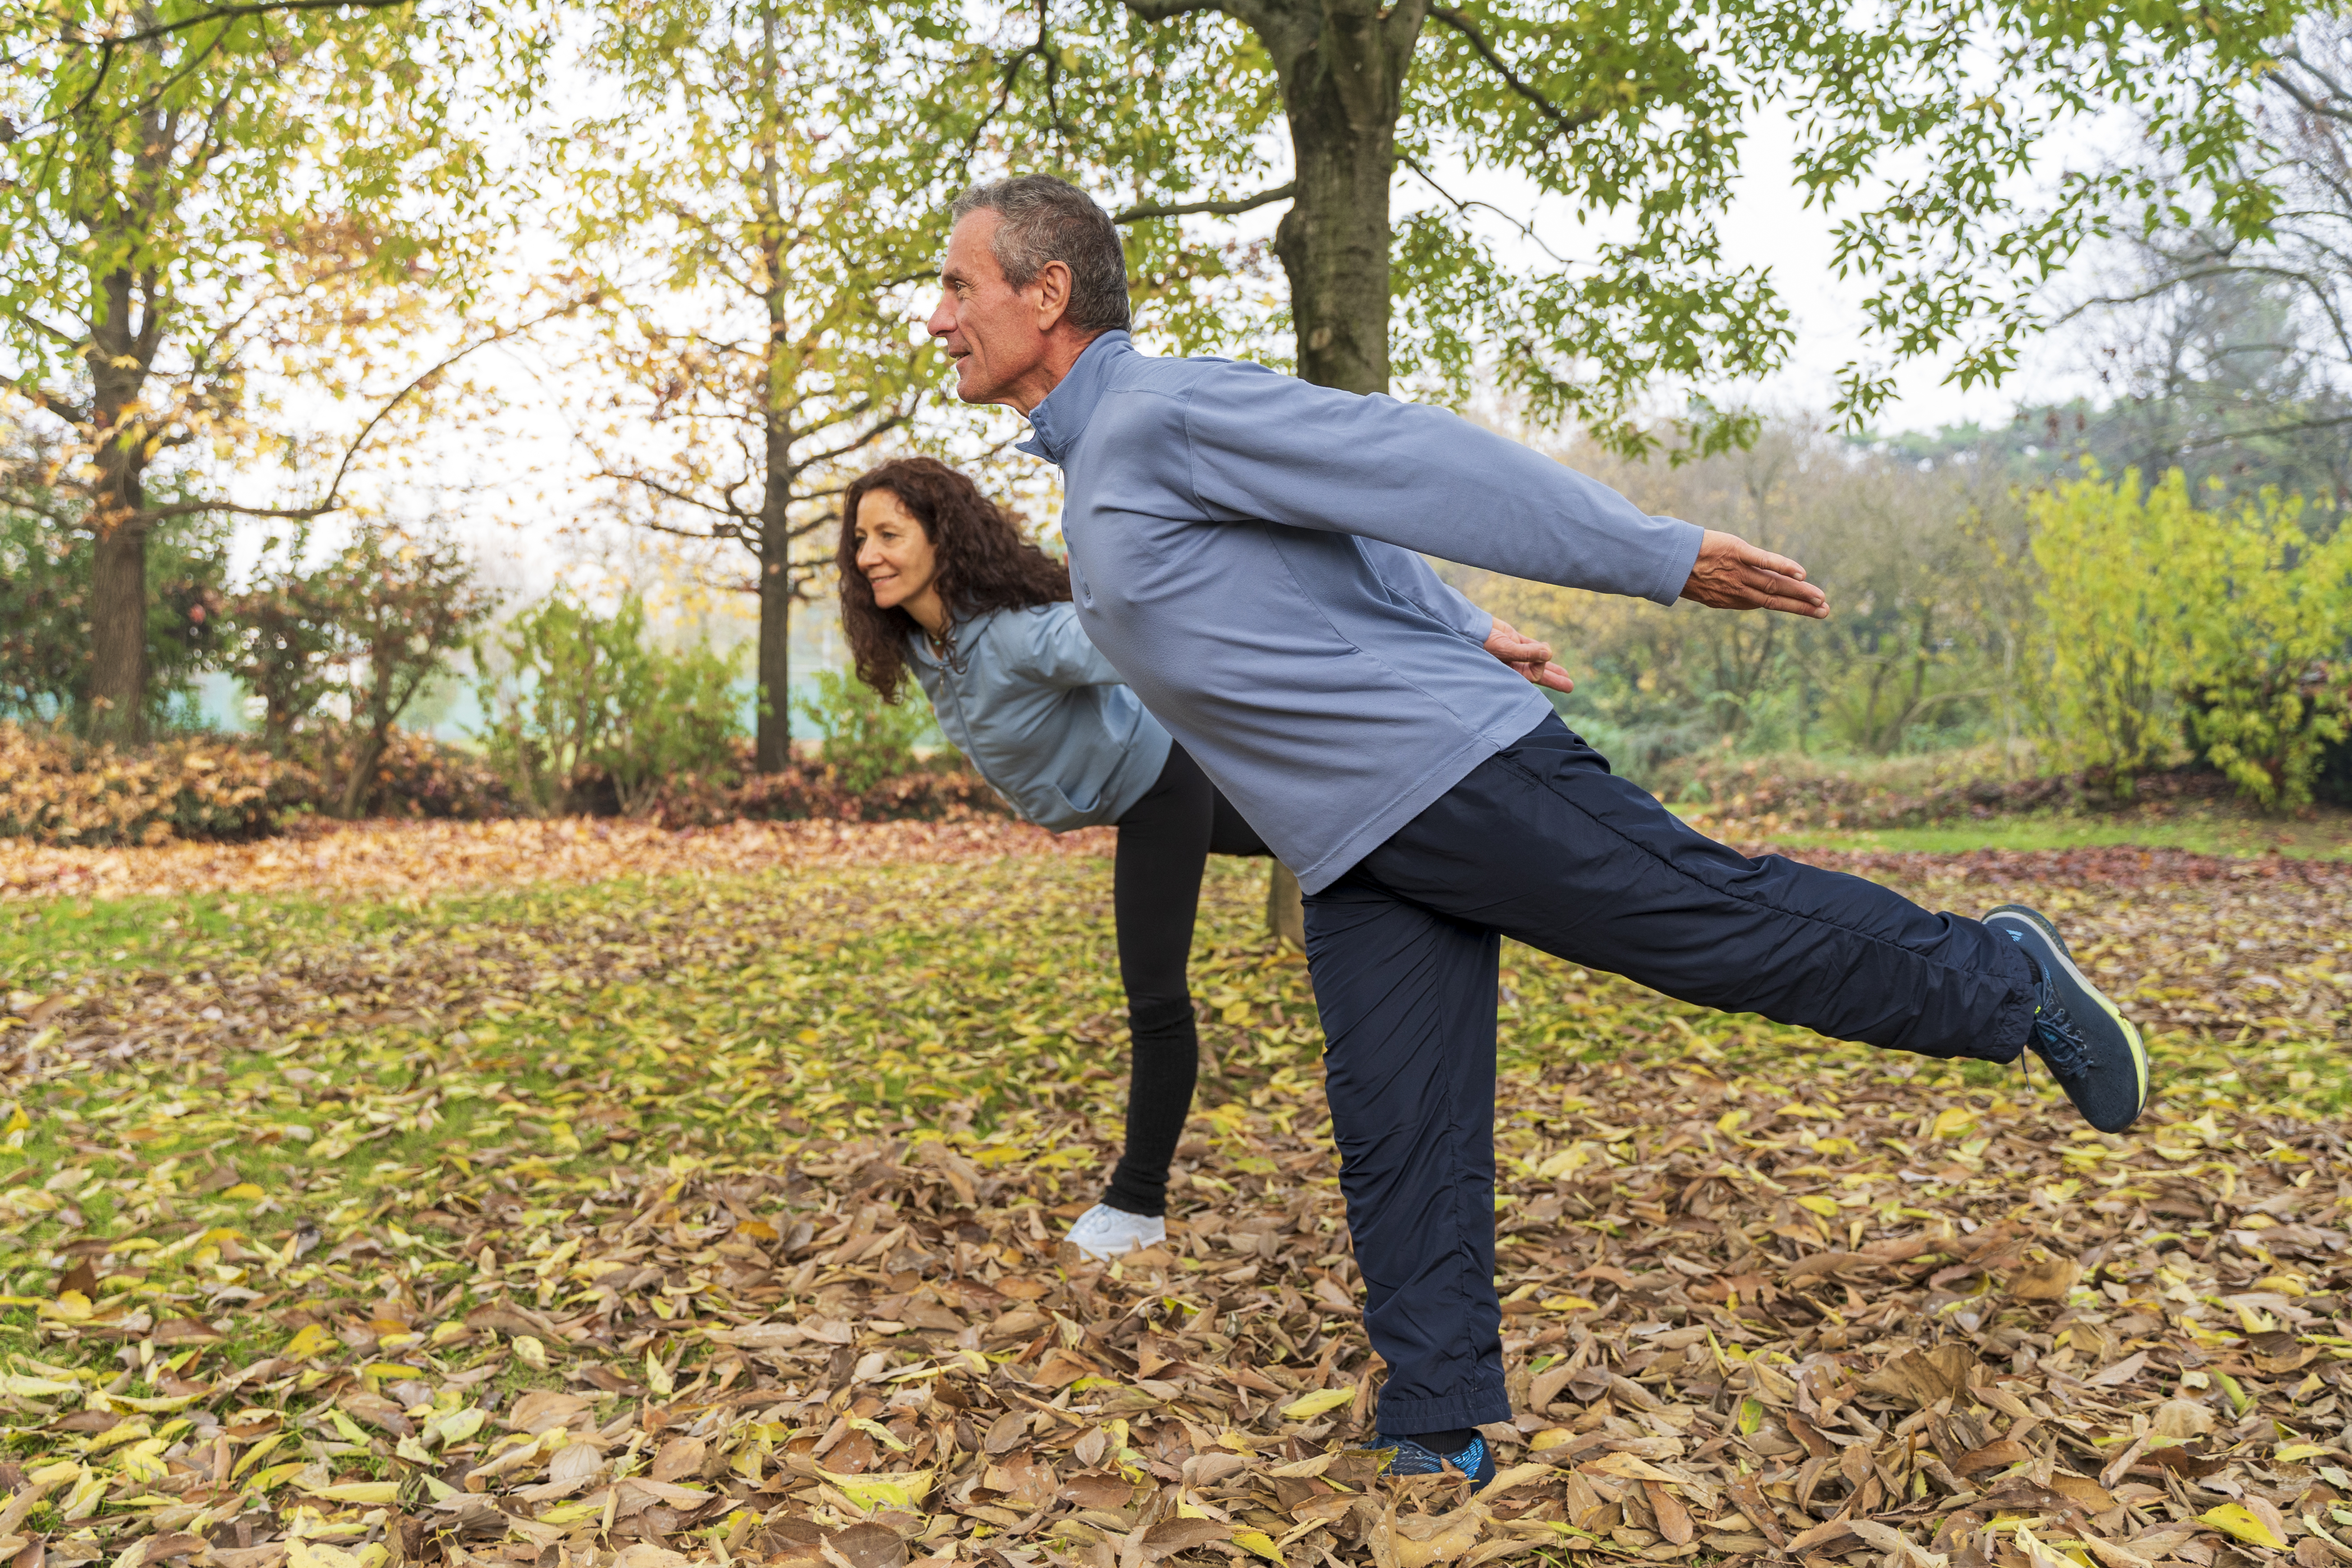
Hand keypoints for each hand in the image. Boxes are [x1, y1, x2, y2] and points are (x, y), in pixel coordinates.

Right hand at [1484, 618, 1574, 693]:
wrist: (1473, 628)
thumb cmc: (1485, 644)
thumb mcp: (1506, 650)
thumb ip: (1528, 653)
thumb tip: (1550, 653)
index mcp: (1510, 675)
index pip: (1534, 675)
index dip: (1542, 665)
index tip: (1542, 653)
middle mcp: (1513, 667)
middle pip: (1538, 675)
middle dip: (1554, 679)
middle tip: (1569, 686)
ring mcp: (1515, 653)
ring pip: (1537, 660)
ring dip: (1551, 666)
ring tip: (1566, 674)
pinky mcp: (1514, 640)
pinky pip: (1531, 645)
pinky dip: (1540, 647)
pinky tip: (1548, 649)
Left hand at [1680, 530, 1829, 617]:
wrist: (1663, 559)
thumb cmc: (1680, 569)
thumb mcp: (1702, 586)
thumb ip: (1724, 590)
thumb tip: (1741, 593)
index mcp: (1730, 599)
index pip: (1765, 603)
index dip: (1788, 607)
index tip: (1809, 609)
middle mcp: (1737, 589)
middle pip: (1775, 599)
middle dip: (1801, 606)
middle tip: (1825, 611)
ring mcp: (1738, 572)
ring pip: (1774, 585)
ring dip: (1799, 592)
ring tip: (1821, 599)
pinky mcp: (1736, 553)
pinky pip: (1763, 561)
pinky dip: (1782, 568)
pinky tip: (1800, 574)